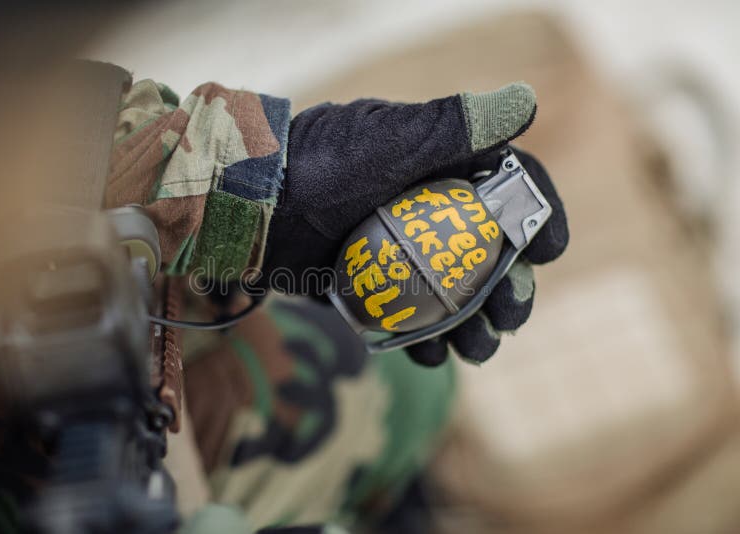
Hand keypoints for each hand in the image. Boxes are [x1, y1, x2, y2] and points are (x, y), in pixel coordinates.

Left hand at [263, 83, 567, 364]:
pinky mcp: (374, 281)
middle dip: (510, 288)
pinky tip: (431, 356)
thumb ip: (451, 129)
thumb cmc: (315, 168)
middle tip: (510, 318)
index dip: (538, 215)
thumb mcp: (383, 143)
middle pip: (490, 250)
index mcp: (439, 165)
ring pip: (456, 291)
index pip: (508, 185)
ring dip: (474, 324)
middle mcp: (426, 206)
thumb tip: (527, 103)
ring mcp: (401, 248)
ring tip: (476, 350)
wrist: (247, 213)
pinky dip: (427, 338)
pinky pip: (412, 315)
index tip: (551, 253)